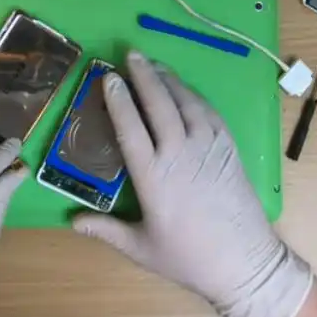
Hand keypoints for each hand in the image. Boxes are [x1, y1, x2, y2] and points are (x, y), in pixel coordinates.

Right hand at [73, 52, 313, 316]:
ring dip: (168, 80)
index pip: (130, 127)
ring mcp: (208, 147)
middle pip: (159, 104)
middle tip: (131, 54)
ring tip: (153, 65)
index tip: (108, 77)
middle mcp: (180, 153)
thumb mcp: (141, 248)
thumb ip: (105, 230)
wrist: (244, 261)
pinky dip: (193, 95)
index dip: (118, 99)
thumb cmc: (188, 258)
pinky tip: (184, 89)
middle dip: (143, 76)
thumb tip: (72, 221)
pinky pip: (209, 112)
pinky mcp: (228, 148)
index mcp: (153, 176)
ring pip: (185, 102)